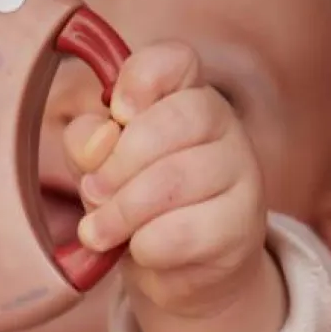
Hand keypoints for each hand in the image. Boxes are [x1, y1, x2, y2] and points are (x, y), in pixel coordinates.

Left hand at [65, 41, 285, 331]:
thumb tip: (98, 142)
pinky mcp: (242, 226)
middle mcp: (222, 124)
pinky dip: (147, 245)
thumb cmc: (136, 204)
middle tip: (93, 193)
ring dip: (124, 211)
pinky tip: (138, 251)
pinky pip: (185, 230)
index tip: (117, 112)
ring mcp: (241, 173)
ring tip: (99, 232)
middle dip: (119, 163)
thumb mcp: (100, 166)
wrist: (178, 272)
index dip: (141, 79)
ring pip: (177, 179)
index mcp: (184, 93)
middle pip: (175, 120)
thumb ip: (88, 143)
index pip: (176, 59)